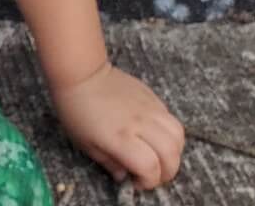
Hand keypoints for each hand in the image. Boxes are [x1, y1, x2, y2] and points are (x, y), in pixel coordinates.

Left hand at [51, 62, 184, 189]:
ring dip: (174, 151)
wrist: (81, 72)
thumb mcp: (85, 143)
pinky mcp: (151, 95)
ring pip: (178, 135)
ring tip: (159, 155)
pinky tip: (154, 135)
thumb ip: (109, 163)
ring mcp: (149, 108)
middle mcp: (140, 123)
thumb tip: (125, 176)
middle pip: (171, 154)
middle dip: (166, 172)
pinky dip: (169, 132)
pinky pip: (171, 117)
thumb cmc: (76, 108)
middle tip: (152, 173)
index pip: (151, 167)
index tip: (136, 181)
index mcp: (121, 137)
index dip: (148, 182)